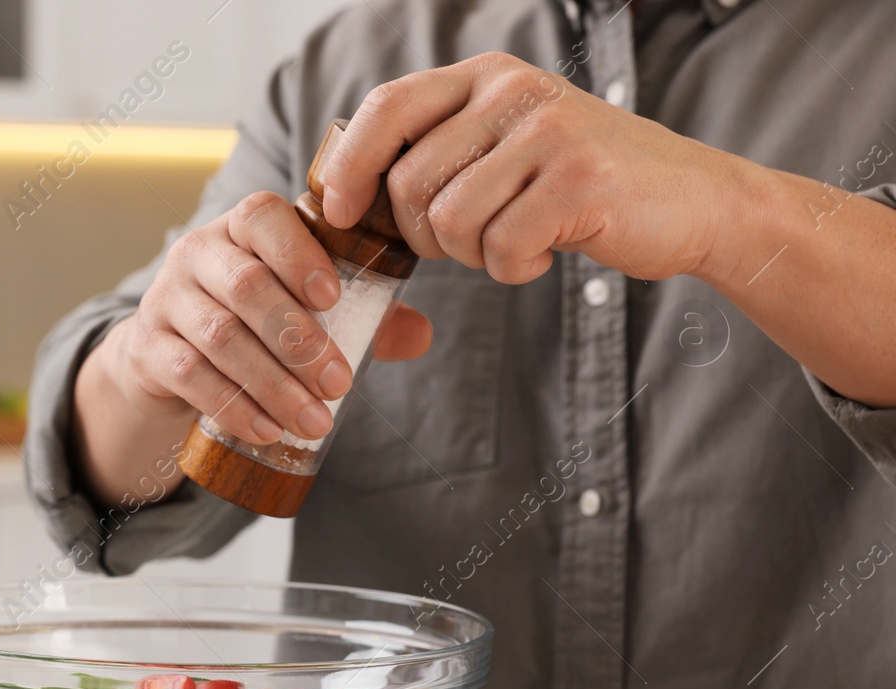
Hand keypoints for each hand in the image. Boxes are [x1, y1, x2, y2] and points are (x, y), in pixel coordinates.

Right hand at [96, 190, 432, 447]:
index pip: (263, 218)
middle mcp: (197, 253)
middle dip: (298, 339)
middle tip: (339, 384)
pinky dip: (232, 405)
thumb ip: (363, 315)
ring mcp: (165, 300)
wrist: (166, 355)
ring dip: (272, 383)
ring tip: (314, 420)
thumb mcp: (301, 307)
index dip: (298, 254)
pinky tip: (267, 429)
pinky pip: (188, 375)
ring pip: (219, 336)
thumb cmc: (251, 321)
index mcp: (242, 228)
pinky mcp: (147, 349)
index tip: (334, 296)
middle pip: (246, 286)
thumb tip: (420, 335)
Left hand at [321, 52, 743, 283]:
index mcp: (486, 77)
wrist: (692, 200)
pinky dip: (513, 268)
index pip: (387, 107)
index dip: (349, 165)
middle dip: (424, 236)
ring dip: (471, 256)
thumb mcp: (505, 145)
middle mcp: (514, 91)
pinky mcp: (579, 180)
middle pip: (409, 183)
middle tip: (470, 241)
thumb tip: (342, 182)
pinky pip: (499, 248)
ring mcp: (549, 132)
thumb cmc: (580, 185)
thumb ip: (440, 148)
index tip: (339, 210)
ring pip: (449, 221)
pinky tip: (545, 250)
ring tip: (513, 240)